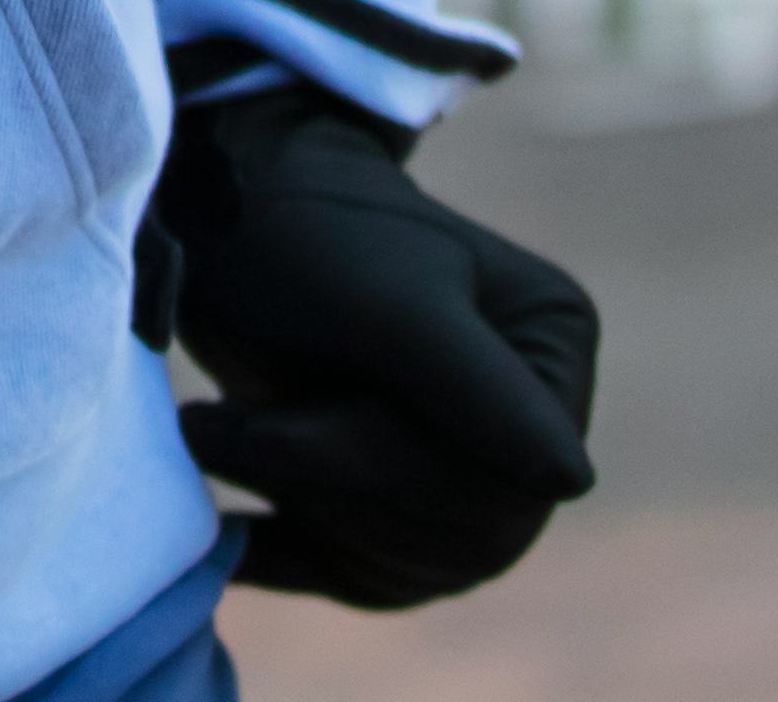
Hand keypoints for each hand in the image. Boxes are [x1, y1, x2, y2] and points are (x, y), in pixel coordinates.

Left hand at [159, 79, 598, 610]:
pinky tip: (220, 534)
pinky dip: (279, 554)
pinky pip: (349, 571)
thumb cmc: (305, 232)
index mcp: (554, 351)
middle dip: (330, 488)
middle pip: (462, 535)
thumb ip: (475, 386)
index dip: (386, 472)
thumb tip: (569, 482)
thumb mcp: (385, 304)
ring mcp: (463, 470)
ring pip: (405, 565)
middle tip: (219, 429)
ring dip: (295, 506)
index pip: (507, 481)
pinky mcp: (386, 503)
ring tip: (209, 430)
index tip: (270, 429)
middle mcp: (527, 421)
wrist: (221, 206)